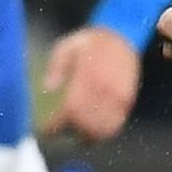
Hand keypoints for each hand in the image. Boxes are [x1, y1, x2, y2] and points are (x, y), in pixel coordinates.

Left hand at [36, 26, 141, 140]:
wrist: (122, 36)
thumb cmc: (91, 41)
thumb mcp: (68, 45)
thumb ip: (56, 66)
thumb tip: (48, 89)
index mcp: (88, 76)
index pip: (70, 110)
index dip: (56, 125)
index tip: (45, 130)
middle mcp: (104, 89)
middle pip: (85, 124)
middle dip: (69, 132)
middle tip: (56, 132)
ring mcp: (118, 97)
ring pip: (101, 128)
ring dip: (86, 136)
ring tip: (73, 135)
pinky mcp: (127, 100)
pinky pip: (115, 124)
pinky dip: (102, 132)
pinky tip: (91, 132)